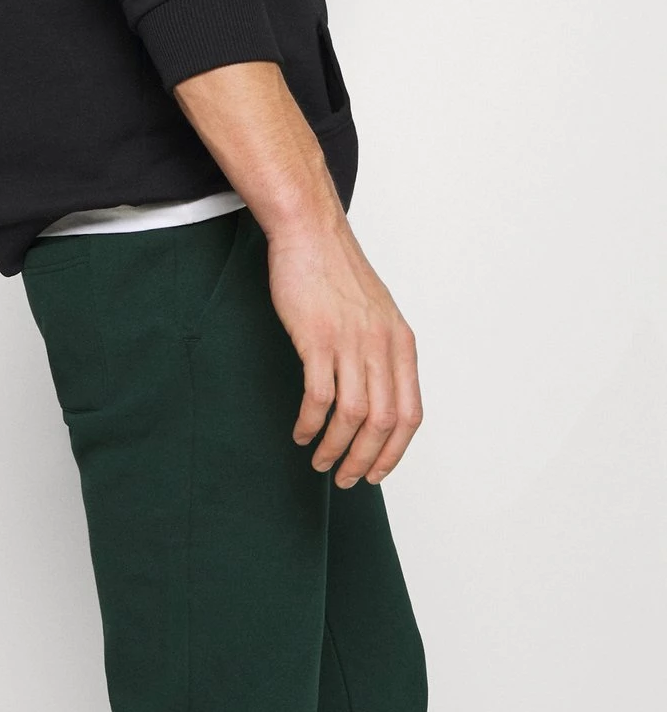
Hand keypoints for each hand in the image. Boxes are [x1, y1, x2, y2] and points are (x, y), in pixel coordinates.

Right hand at [265, 216, 422, 486]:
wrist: (310, 232)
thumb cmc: (337, 271)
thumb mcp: (377, 312)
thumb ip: (382, 350)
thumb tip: (378, 394)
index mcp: (401, 343)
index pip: (411, 414)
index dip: (395, 451)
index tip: (377, 473)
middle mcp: (382, 346)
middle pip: (383, 422)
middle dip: (365, 460)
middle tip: (346, 479)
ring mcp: (350, 342)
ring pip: (352, 416)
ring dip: (336, 448)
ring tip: (319, 461)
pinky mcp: (317, 338)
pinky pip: (319, 397)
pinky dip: (311, 423)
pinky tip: (301, 431)